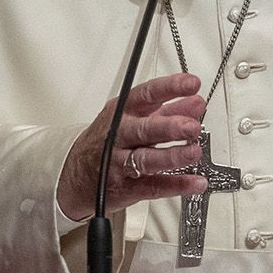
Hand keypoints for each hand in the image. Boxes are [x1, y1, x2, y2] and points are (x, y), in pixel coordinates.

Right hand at [56, 73, 207, 223]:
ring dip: (173, 156)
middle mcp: (120, 135)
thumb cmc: (108, 140)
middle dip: (170, 127)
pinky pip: (152, 187)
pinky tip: (195, 182)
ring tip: (194, 153)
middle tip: (192, 126)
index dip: (170, 87)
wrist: (76, 174)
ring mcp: (120, 162)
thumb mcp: (133, 118)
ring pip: (146, 159)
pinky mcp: (126, 188)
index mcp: (122, 112)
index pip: (147, 94)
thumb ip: (167, 111)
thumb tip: (196, 104)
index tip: (192, 84)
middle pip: (144, 129)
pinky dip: (176, 185)